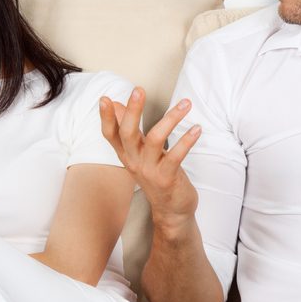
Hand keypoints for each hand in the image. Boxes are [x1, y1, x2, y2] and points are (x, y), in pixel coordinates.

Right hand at [99, 87, 201, 231]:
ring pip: (155, 140)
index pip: (110, 135)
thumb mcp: (140, 154)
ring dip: (171, 119)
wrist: (171, 211)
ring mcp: (150, 171)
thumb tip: (118, 105)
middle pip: (127, 134)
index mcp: (126, 155)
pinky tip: (196, 129)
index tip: (104, 98)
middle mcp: (135, 162)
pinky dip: (187, 140)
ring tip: (186, 104)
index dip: (106, 118)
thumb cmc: (157, 177)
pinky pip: (176, 156)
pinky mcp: (167, 178)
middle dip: (133, 111)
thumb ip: (130, 130)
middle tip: (139, 89)